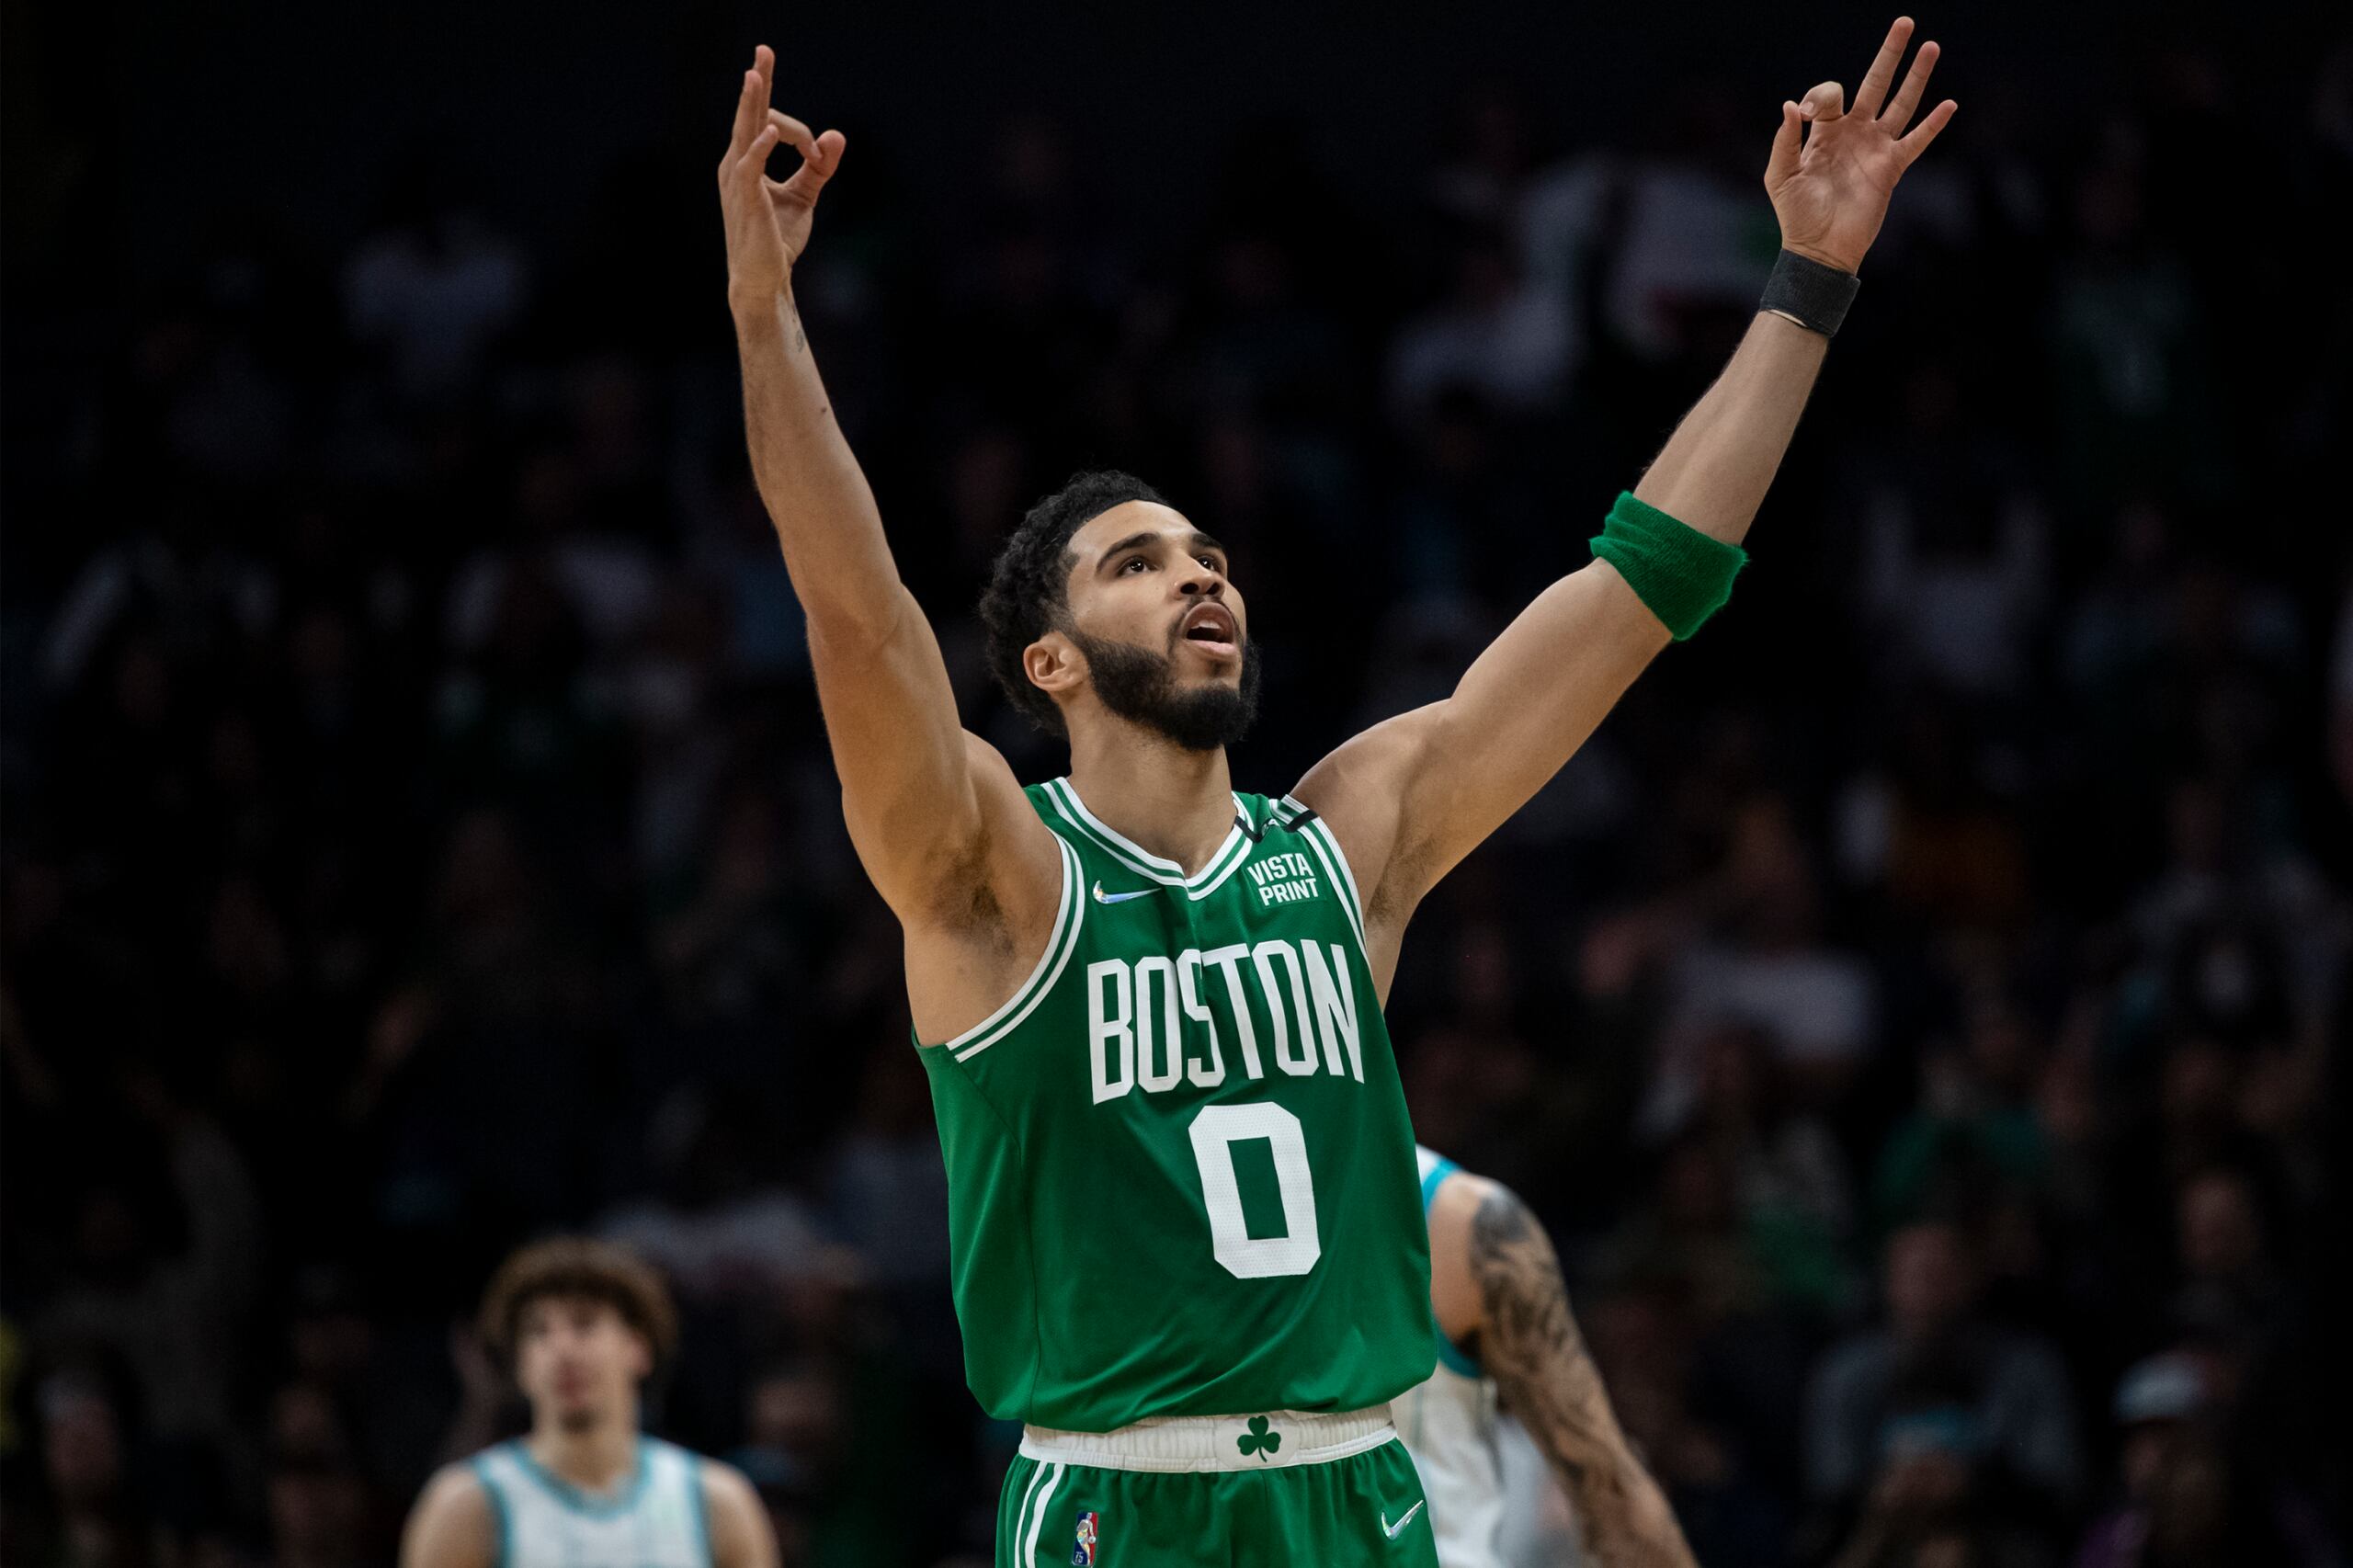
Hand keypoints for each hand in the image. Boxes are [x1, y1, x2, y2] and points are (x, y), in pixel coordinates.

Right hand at [718, 44, 845, 308]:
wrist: (763, 279)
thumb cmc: (777, 240)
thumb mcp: (804, 196)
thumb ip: (820, 166)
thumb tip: (837, 135)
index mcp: (746, 160)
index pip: (767, 122)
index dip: (801, 133)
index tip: (821, 154)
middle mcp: (736, 163)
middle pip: (749, 114)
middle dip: (759, 82)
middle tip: (764, 51)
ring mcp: (738, 179)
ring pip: (746, 131)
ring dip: (752, 102)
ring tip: (756, 74)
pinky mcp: (746, 198)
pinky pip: (750, 165)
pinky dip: (762, 147)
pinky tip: (773, 133)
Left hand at [1764, 17, 1955, 273]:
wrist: (1819, 248)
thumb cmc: (1795, 214)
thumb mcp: (1780, 176)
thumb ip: (1784, 141)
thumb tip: (1790, 106)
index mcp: (1824, 131)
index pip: (1828, 94)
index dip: (1818, 96)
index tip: (1806, 114)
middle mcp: (1853, 133)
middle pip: (1876, 84)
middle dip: (1890, 54)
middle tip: (1904, 22)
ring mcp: (1875, 148)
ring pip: (1901, 104)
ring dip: (1917, 77)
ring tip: (1931, 47)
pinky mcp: (1891, 168)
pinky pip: (1916, 141)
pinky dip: (1933, 125)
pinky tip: (1949, 105)